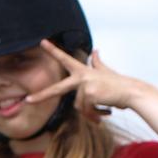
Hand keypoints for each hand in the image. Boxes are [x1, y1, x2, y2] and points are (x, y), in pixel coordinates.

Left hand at [30, 42, 144, 122]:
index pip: (65, 59)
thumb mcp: (105, 71)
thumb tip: (95, 50)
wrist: (130, 92)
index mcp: (83, 71)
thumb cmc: (117, 84)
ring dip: (90, 114)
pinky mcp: (90, 95)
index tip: (42, 41)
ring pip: (78, 108)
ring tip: (103, 112)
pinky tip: (105, 114)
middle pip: (58, 88)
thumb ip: (97, 62)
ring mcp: (85, 85)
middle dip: (42, 96)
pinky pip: (86, 112)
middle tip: (27, 100)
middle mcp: (82, 76)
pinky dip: (95, 116)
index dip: (53, 51)